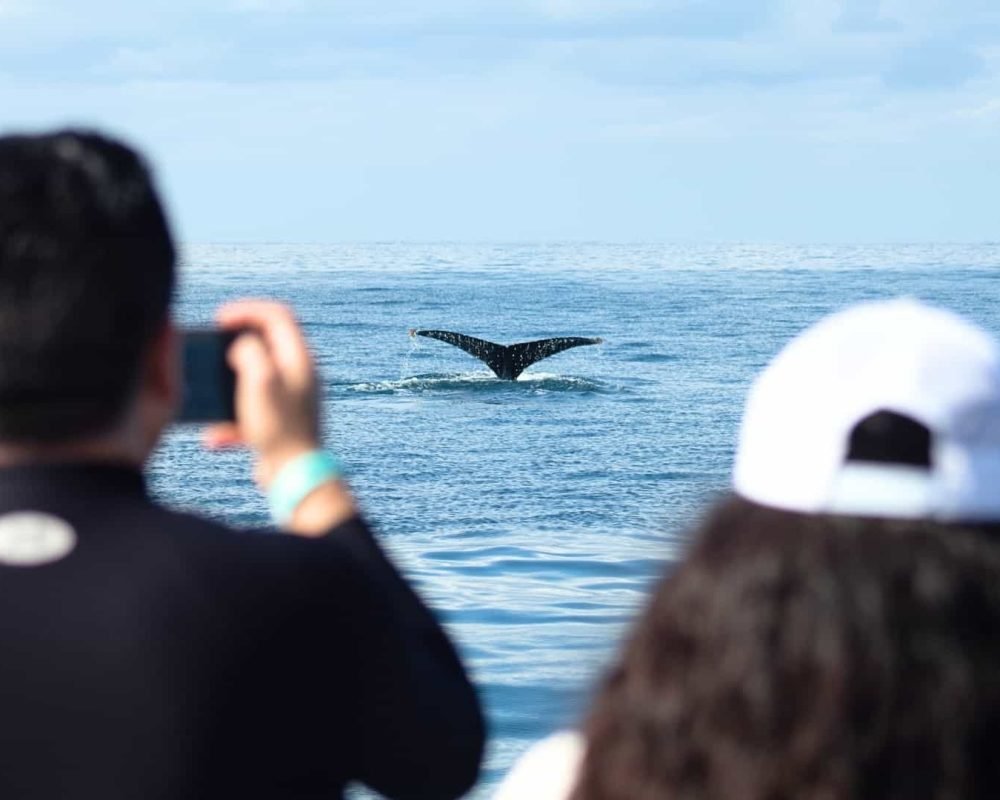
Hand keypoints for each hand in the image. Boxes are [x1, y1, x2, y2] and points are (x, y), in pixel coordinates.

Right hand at [203, 300, 319, 488]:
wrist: (295, 475)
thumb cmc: (279, 428)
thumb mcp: (259, 380)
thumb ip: (250, 351)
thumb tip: (242, 345)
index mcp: (300, 358)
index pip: (278, 315)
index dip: (247, 310)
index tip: (219, 319)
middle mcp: (300, 374)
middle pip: (267, 343)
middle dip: (236, 344)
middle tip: (212, 346)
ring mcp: (291, 398)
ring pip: (255, 378)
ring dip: (229, 385)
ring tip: (208, 392)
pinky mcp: (281, 421)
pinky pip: (251, 411)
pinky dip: (231, 419)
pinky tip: (214, 437)